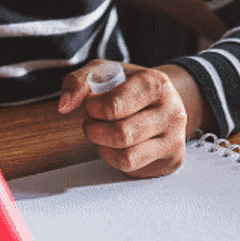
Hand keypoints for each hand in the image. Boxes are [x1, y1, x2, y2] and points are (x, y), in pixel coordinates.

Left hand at [59, 61, 188, 176]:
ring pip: (127, 157)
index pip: (113, 106)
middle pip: (120, 135)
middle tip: (91, 122)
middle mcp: (171, 111)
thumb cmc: (130, 86)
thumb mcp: (104, 72)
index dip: (92, 109)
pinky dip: (116, 159)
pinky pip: (134, 169)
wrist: (163, 99)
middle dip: (94, 131)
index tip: (90, 105)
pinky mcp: (173, 159)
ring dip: (103, 148)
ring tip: (103, 134)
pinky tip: (117, 146)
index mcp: (155, 83)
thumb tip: (64, 106)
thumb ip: (78, 81)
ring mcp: (174, 137)